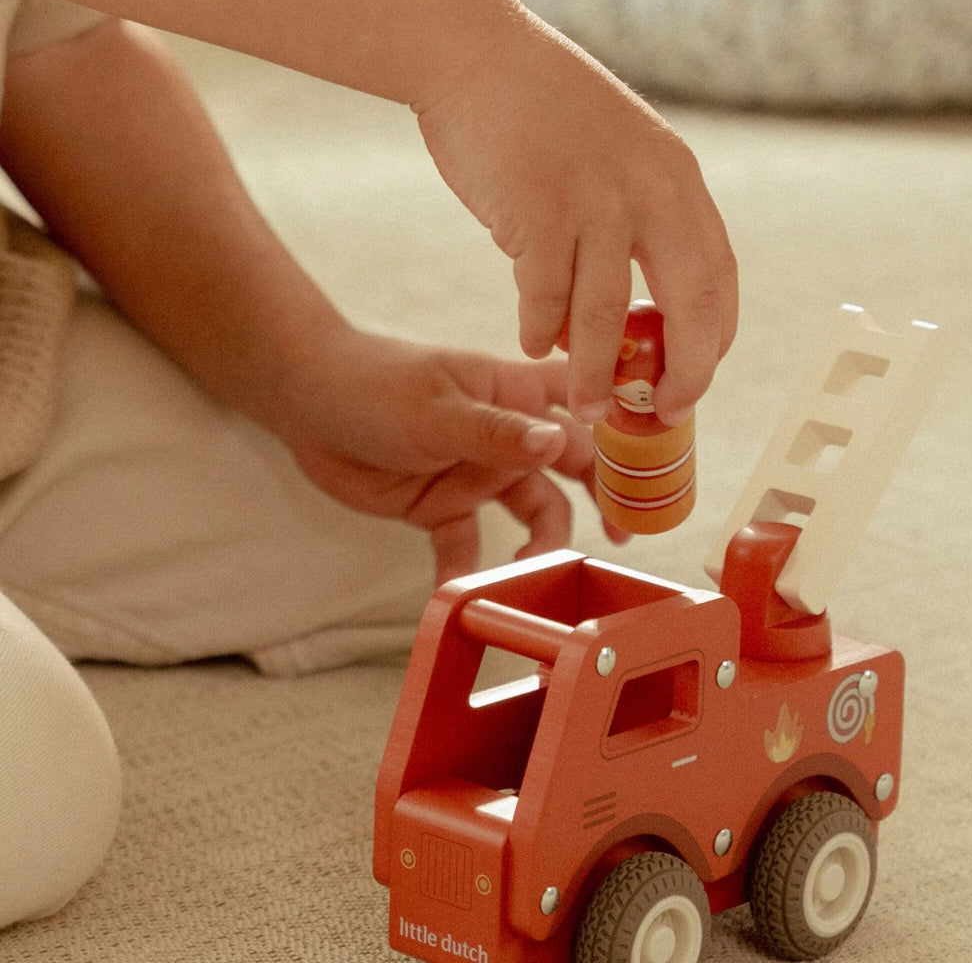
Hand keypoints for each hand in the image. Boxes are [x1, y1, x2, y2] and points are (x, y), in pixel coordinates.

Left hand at [280, 328, 627, 583]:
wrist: (306, 402)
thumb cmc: (376, 383)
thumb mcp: (439, 409)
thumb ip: (498, 432)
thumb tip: (559, 444)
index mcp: (517, 395)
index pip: (588, 407)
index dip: (627, 431)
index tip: (660, 468)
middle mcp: (509, 437)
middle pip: (573, 469)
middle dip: (604, 500)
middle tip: (626, 538)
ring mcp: (478, 474)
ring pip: (532, 514)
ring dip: (540, 545)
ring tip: (533, 573)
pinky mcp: (443, 508)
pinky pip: (467, 546)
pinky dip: (468, 571)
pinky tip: (463, 594)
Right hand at [415, 14, 737, 425]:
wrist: (478, 58)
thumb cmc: (546, 118)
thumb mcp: (620, 159)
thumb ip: (638, 225)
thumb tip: (632, 317)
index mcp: (677, 182)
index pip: (719, 280)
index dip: (712, 343)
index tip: (693, 383)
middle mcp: (649, 191)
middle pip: (688, 306)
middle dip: (681, 373)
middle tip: (663, 414)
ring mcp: (594, 200)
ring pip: (605, 316)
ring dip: (594, 372)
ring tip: (585, 406)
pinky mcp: (538, 210)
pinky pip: (544, 296)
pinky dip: (538, 329)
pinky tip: (531, 344)